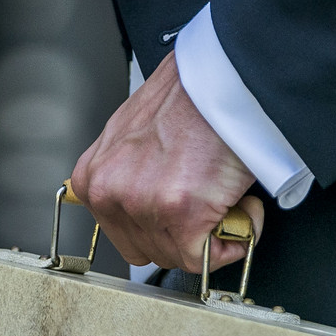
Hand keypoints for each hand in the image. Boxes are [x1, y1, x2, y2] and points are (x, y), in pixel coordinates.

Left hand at [70, 52, 263, 272]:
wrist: (221, 78)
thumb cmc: (188, 98)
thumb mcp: (131, 137)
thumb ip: (129, 176)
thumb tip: (148, 206)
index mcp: (94, 178)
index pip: (124, 236)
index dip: (162, 230)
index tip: (184, 217)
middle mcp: (110, 193)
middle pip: (150, 251)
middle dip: (186, 235)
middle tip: (209, 202)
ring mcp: (142, 205)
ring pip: (179, 255)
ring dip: (213, 234)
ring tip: (225, 195)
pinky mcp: (180, 213)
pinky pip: (208, 257)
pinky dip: (233, 241)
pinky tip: (240, 207)